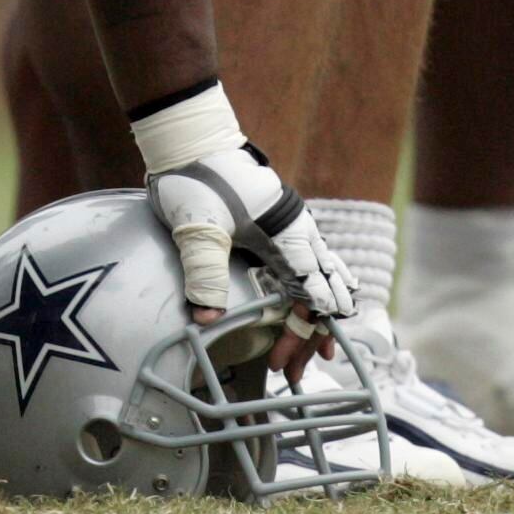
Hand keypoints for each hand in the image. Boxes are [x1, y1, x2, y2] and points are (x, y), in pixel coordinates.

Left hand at [148, 145, 356, 382]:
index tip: (286, 362)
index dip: (303, 330)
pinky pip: (306, 268)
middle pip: (324, 292)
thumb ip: (204, 270)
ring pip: (321, 281)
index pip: (311, 292)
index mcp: (288, 231)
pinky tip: (305, 316)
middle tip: (294, 372)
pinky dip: (310, 296)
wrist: (188, 141)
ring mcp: (290, 231)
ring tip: (313, 355)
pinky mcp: (275, 231)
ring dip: (315, 318)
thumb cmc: (194, 178)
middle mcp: (298, 232)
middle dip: (313, 334)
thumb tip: (206, 320)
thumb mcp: (197, 226)